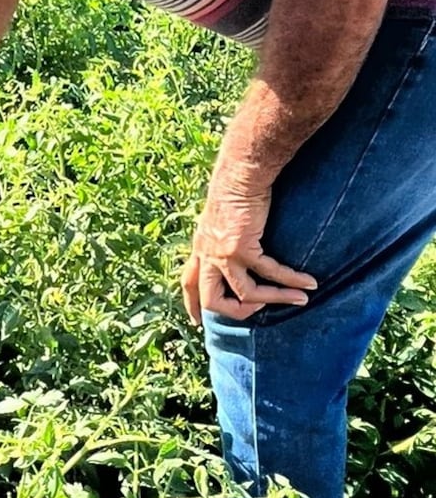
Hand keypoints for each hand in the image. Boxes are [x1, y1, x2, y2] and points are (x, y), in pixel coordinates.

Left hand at [181, 181, 317, 324]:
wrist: (239, 175)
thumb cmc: (234, 191)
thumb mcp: (219, 219)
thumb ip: (221, 238)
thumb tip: (237, 249)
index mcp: (200, 248)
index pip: (189, 282)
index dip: (192, 305)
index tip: (198, 322)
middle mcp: (206, 254)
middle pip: (211, 300)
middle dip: (235, 312)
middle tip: (257, 310)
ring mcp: (223, 254)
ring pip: (246, 294)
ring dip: (275, 299)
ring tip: (299, 299)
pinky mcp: (241, 248)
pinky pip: (270, 274)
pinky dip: (291, 281)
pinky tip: (308, 283)